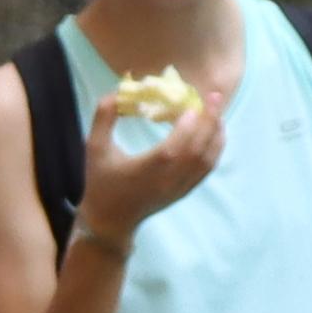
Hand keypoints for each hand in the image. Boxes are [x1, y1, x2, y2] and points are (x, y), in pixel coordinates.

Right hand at [75, 75, 227, 243]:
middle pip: (196, 151)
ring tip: (217, 113)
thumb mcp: (94, 147)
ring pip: (207, 160)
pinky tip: (215, 133)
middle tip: (214, 97)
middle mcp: (166, 180)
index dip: (185, 128)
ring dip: (215, 134)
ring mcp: (178, 187)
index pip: (172, 149)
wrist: (110, 220)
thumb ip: (103, 118)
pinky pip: (206, 169)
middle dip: (208, 122)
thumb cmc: (101, 182)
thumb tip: (118, 92)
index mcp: (144, 171)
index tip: (190, 106)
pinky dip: (215, 149)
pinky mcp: (185, 191)